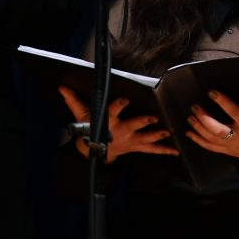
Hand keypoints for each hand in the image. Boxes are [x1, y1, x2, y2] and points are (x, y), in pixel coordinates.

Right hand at [59, 86, 177, 162]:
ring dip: (156, 136)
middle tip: (152, 118)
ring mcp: (130, 140)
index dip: (118, 105)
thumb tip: (62, 87)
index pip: (112, 111)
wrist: (95, 151)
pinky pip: (151, 150)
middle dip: (142, 122)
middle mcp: (120, 131)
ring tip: (167, 133)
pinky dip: (164, 150)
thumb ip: (74, 101)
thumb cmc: (90, 128)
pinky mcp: (137, 146)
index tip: (125, 99)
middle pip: (132, 125)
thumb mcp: (81, 115)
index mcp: (108, 122)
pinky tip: (176, 150)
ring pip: (144, 138)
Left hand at [188, 86, 238, 170]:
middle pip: (217, 129)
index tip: (212, 93)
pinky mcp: (229, 151)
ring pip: (211, 139)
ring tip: (190, 118)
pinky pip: (211, 147)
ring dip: (199, 128)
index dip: (222, 102)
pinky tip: (190, 134)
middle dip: (204, 119)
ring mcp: (232, 146)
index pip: (234, 112)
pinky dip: (199, 141)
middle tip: (194, 108)